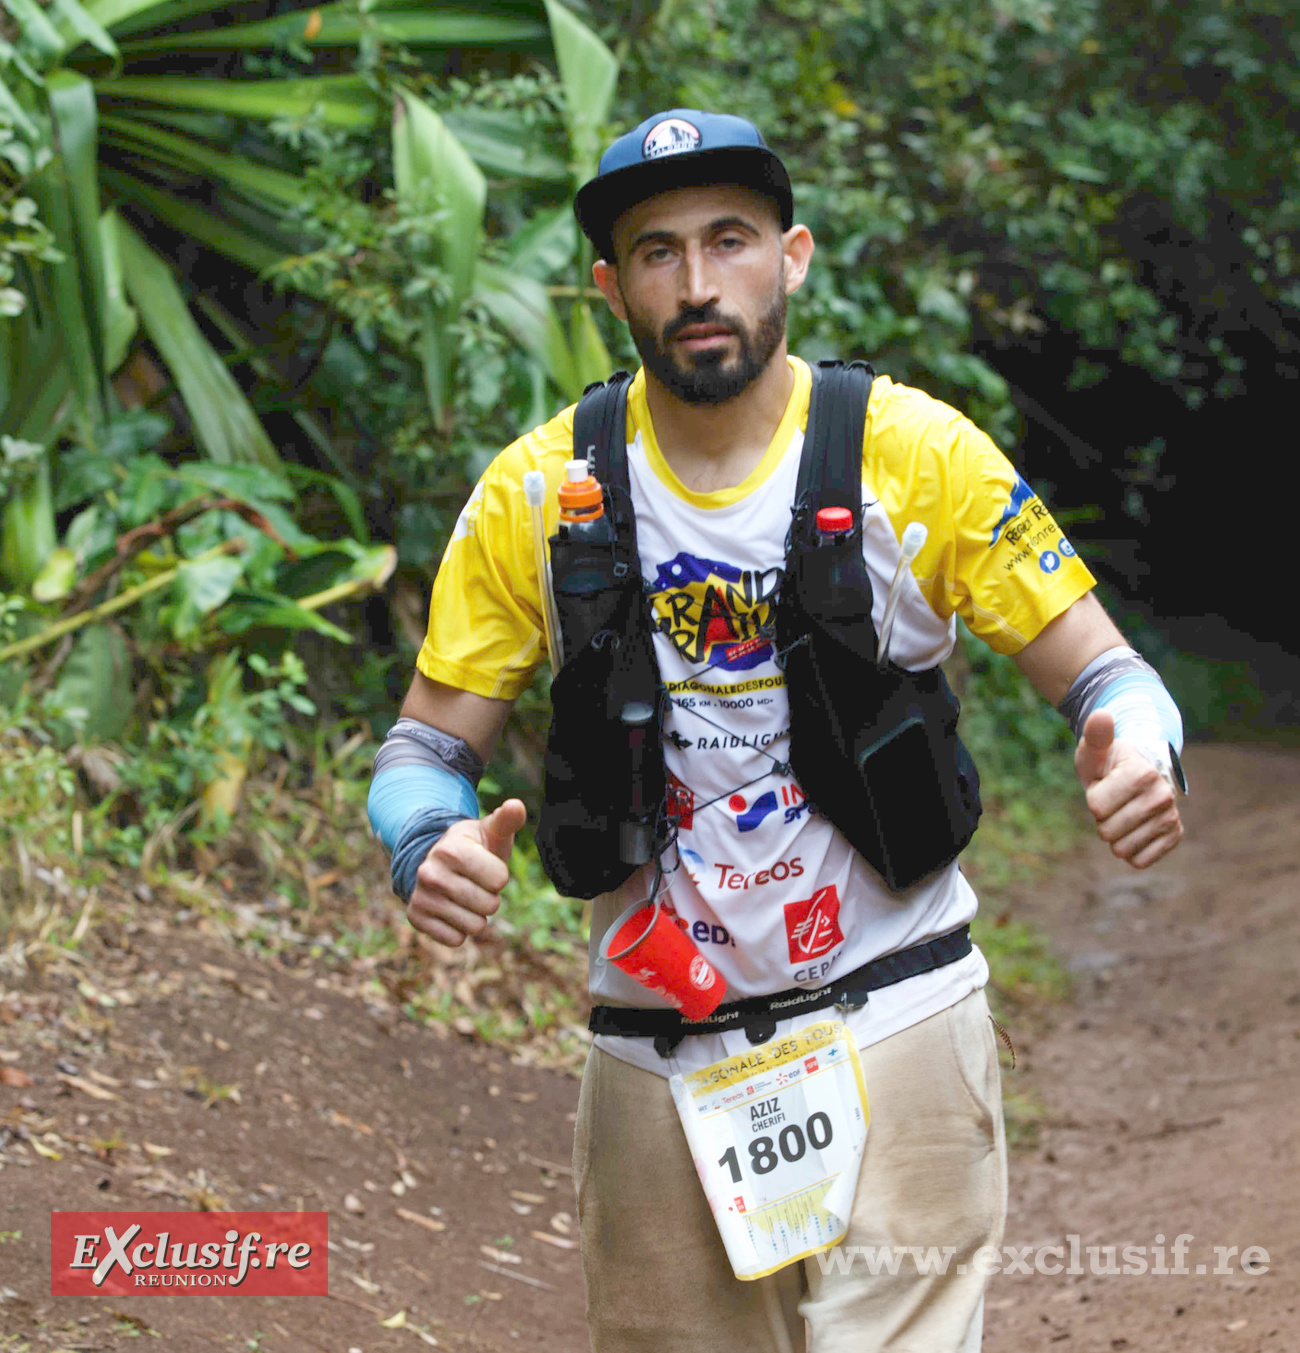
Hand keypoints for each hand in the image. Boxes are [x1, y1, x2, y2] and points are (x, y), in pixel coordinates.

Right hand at [406, 799, 526, 945]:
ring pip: (474, 926)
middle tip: (476, 883)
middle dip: (490, 897)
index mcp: (451, 849)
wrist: (440, 862)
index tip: (485, 866)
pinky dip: (459, 929)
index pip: (500, 880)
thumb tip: (516, 805)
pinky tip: (452, 910)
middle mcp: (430, 873)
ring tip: (465, 896)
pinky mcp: (415, 917)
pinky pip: (455, 939)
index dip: (499, 875)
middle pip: (489, 906)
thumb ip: (506, 821)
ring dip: (477, 915)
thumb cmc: (475, 847)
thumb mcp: (491, 832)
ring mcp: (420, 896)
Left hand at [1075, 711, 1182, 868]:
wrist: (1136, 775)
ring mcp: (1171, 818)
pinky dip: (1130, 849)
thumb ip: (1096, 734)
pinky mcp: (1174, 837)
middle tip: (1113, 801)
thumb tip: (1101, 715)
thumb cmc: (1108, 763)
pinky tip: (1134, 829)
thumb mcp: (1095, 749)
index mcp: (1143, 774)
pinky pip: (1139, 861)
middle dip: (1102, 818)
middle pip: (1107, 831)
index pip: (1096, 807)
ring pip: (1121, 849)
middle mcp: (1163, 797)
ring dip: (1115, 834)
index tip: (1105, 785)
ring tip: (1123, 812)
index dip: (1093, 798)